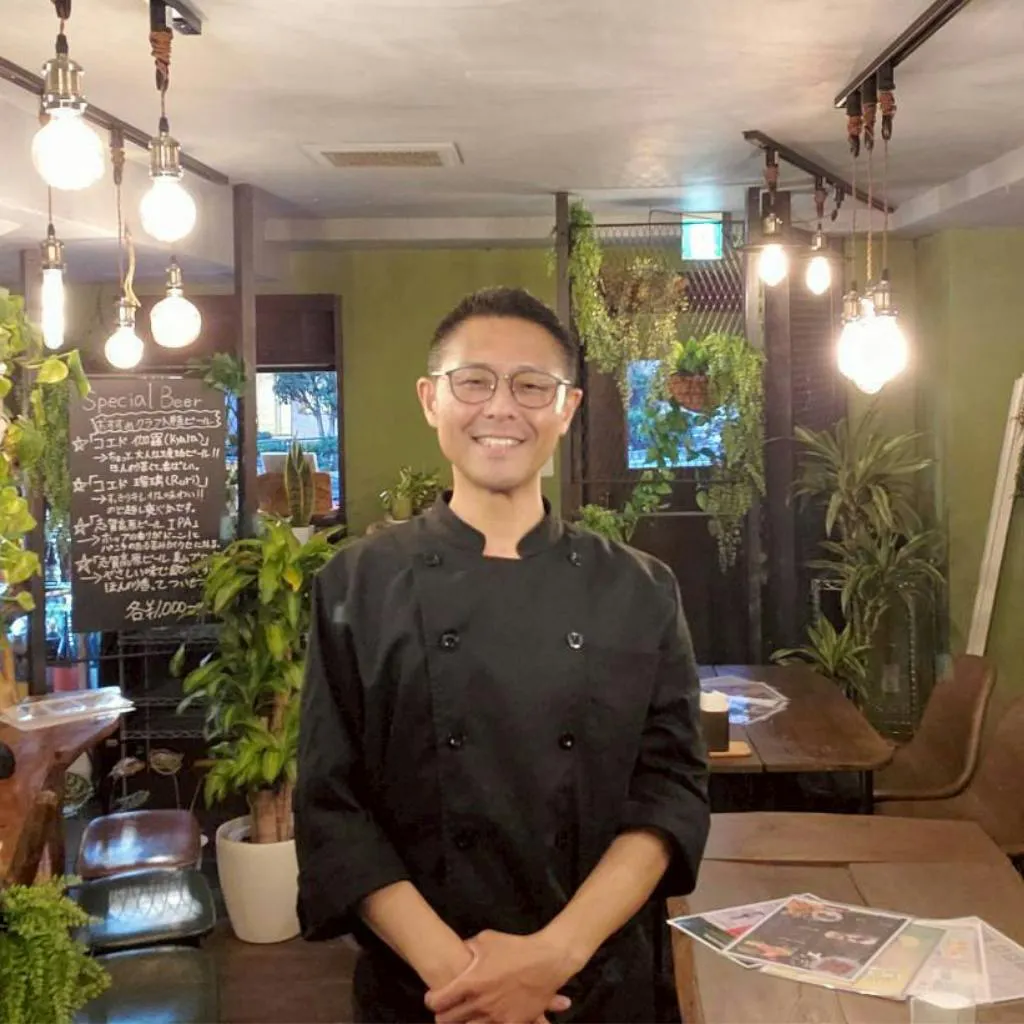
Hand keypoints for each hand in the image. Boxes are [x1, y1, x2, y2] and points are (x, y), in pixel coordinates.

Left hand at [424, 930, 577, 1022]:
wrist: (547, 961)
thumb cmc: (516, 947)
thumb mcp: (486, 939)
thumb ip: (468, 947)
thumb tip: (459, 951)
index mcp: (470, 983)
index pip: (437, 1000)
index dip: (431, 1000)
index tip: (432, 998)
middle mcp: (479, 1003)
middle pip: (447, 1021)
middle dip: (442, 1016)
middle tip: (444, 1011)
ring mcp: (496, 1017)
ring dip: (463, 1023)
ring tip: (464, 1017)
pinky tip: (485, 1019)